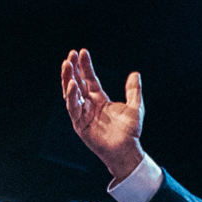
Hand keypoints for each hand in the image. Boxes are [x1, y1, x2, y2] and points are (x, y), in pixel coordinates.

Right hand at [61, 49, 144, 181]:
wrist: (128, 150)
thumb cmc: (130, 131)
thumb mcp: (135, 107)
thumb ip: (133, 91)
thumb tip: (135, 73)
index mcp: (99, 99)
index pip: (89, 79)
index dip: (85, 66)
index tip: (82, 51)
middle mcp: (89, 105)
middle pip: (77, 83)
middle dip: (72, 69)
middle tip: (70, 54)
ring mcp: (83, 114)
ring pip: (71, 94)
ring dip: (68, 79)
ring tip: (67, 64)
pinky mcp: (80, 125)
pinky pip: (73, 108)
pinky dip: (72, 96)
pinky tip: (72, 85)